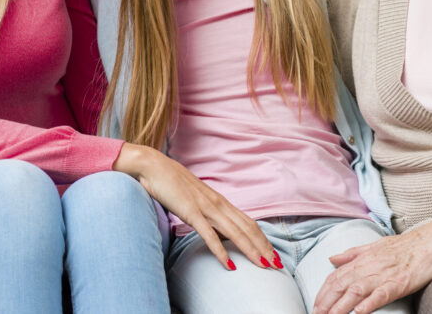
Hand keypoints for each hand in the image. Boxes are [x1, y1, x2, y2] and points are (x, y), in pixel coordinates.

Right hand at [113, 142, 276, 270]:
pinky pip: (209, 235)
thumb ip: (206, 212)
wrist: (154, 166)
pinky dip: (221, 251)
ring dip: (251, 250)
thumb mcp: (195, 199)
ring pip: (235, 232)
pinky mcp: (191, 212)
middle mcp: (218, 204)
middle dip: (264, 247)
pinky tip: (229, 264)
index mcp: (220, 201)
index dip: (262, 238)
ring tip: (264, 265)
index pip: (248, 222)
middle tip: (277, 264)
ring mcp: (205, 207)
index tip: (272, 253)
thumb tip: (216, 228)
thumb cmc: (172, 182)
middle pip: (247, 228)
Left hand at [313, 230, 431, 313]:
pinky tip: (359, 312)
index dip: (323, 292)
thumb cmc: (404, 246)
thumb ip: (352, 254)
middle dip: (326, 302)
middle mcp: (368, 266)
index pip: (335, 276)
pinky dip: (369, 303)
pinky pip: (381, 294)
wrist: (430, 243)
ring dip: (340, 306)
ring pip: (355, 291)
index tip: (315, 304)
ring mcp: (383, 275)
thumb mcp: (374, 246)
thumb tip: (332, 259)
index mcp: (362, 259)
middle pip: (341, 285)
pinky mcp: (398, 283)